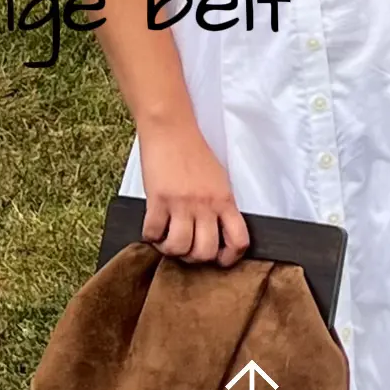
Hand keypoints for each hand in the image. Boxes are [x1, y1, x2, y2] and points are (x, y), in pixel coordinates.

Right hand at [134, 116, 248, 262]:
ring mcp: (182, 204)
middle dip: (194, 258)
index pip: (238, 240)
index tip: (219, 259)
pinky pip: (153, 233)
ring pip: (179, 247)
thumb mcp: (219, 179)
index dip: (229, 258)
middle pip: (205, 251)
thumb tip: (215, 229)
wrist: (172, 130)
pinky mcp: (158, 200)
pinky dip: (151, 237)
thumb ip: (220, 204)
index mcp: (225, 200)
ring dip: (170, 250)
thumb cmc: (194, 152)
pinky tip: (153, 229)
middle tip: (186, 249)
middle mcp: (206, 205)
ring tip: (166, 241)